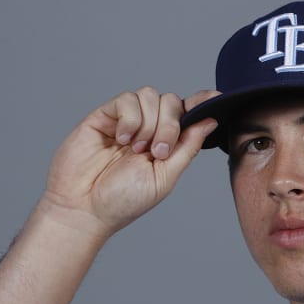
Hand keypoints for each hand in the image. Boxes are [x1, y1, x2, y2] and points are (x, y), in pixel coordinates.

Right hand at [43, 87, 219, 238]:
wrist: (85, 208)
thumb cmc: (123, 200)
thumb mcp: (165, 177)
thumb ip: (187, 147)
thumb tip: (210, 121)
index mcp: (167, 143)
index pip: (188, 114)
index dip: (203, 102)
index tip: (218, 98)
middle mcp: (148, 129)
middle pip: (171, 102)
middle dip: (170, 125)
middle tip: (158, 152)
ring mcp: (126, 121)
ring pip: (150, 95)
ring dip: (149, 123)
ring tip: (136, 149)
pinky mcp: (104, 116)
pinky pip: (127, 100)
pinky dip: (130, 119)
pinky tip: (121, 140)